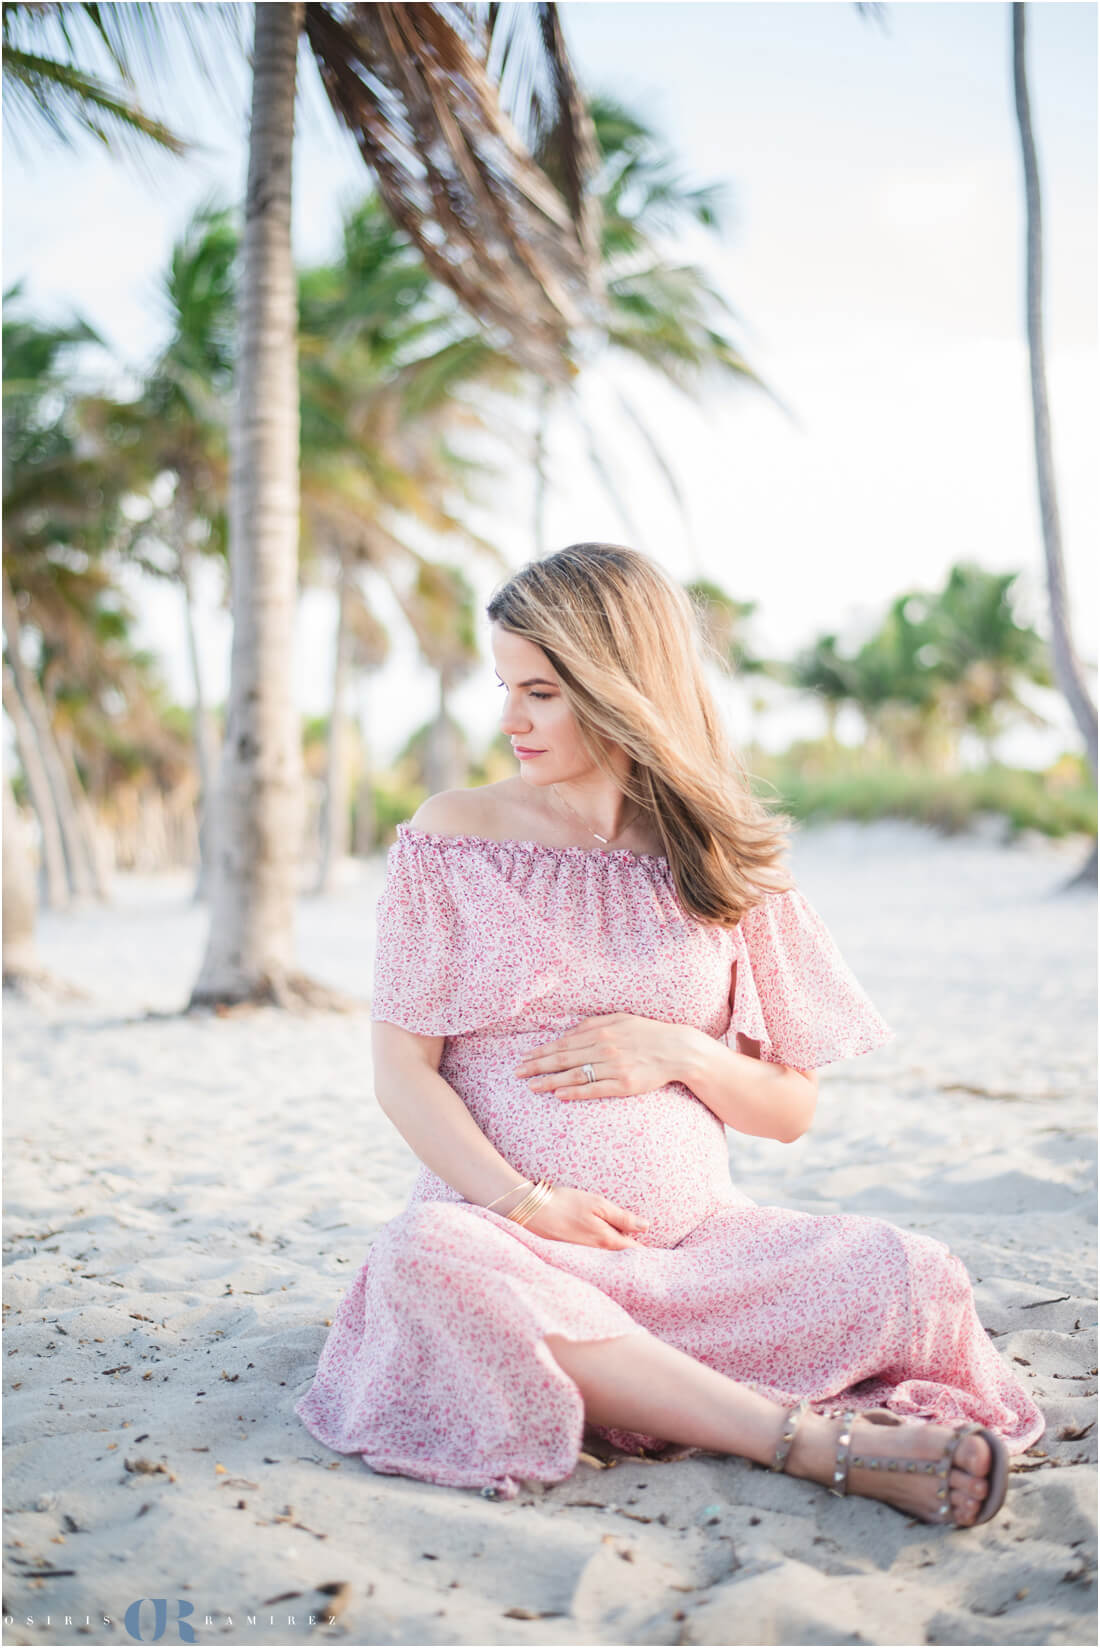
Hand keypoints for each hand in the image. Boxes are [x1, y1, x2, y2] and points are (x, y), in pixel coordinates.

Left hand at [513, 1013, 688, 1100]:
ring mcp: (614, 1068)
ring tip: (531, 1086)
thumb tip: (569, 1031)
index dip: (541, 1051)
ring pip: (575, 1075)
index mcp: (601, 1031)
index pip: (563, 1043)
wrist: (677, 1050)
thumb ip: (594, 1024)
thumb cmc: (647, 1033)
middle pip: (563, 1058)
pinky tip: (559, 1095)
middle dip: (537, 1065)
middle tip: (517, 1073)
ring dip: (550, 1081)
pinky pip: (595, 1090)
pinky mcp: (624, 1085)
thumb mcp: (620, 1018)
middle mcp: (604, 1048)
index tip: (524, 1057)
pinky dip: (575, 1092)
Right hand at [519, 1184, 648, 1248]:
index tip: (663, 1255)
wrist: (529, 1211)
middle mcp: (597, 1255)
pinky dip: (601, 1255)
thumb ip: (622, 1217)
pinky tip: (600, 1246)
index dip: (649, 1252)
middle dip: (634, 1255)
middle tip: (649, 1254)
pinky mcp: (573, 1257)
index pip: (635, 1252)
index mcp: (607, 1242)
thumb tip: (647, 1227)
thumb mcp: (597, 1204)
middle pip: (622, 1258)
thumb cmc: (565, 1203)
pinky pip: (594, 1258)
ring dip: (617, 1254)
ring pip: (608, 1258)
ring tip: (627, 1249)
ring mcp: (584, 1258)